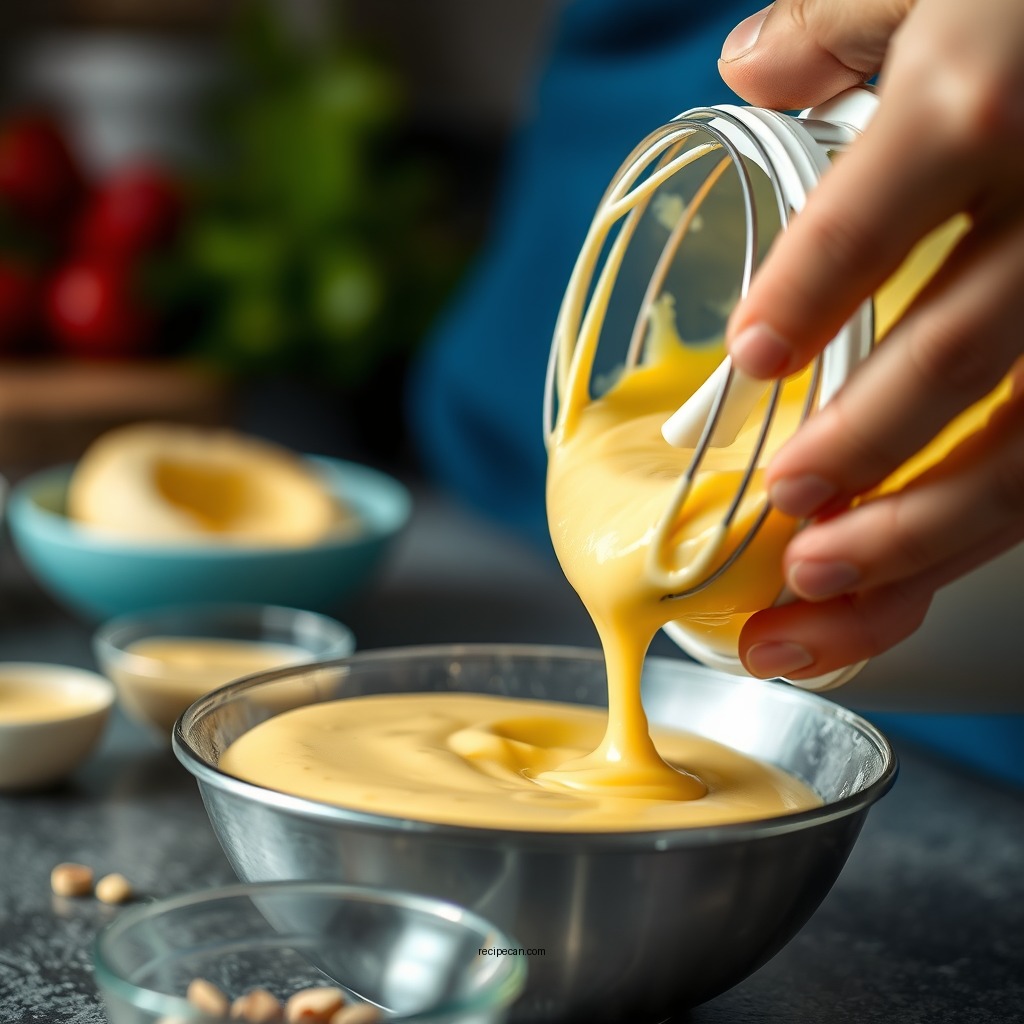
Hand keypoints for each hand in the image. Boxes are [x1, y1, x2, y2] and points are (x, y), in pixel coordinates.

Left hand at [716, 0, 1023, 679]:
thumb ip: (838, 23)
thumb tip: (748, 68)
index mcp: (982, 108)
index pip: (874, 217)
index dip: (811, 295)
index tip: (751, 363)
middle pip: (959, 365)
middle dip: (863, 456)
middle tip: (785, 517)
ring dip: (916, 540)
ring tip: (816, 592)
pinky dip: (967, 535)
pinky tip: (900, 576)